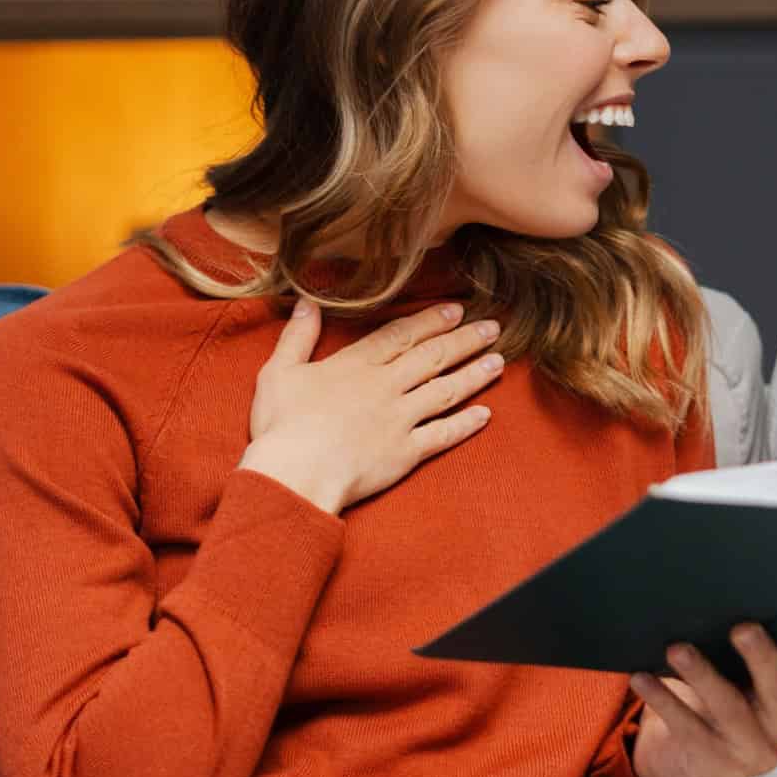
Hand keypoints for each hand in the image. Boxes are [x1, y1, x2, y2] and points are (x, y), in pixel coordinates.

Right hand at [236, 298, 504, 514]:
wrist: (296, 474)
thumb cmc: (282, 425)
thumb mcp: (279, 372)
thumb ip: (297, 337)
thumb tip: (307, 302)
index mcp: (356, 365)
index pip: (401, 335)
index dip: (430, 321)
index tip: (456, 310)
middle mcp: (385, 386)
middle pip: (432, 357)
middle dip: (465, 340)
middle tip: (492, 327)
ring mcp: (399, 419)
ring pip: (445, 391)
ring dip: (474, 375)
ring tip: (498, 362)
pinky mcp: (406, 453)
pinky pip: (443, 435)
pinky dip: (465, 424)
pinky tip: (485, 415)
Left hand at [628, 602, 776, 776]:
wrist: (702, 758)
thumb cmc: (730, 691)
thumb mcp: (747, 667)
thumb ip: (760, 633)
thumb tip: (751, 567)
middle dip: (763, 657)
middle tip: (742, 626)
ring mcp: (753, 747)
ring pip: (729, 709)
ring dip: (702, 675)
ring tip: (676, 648)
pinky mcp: (717, 763)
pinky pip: (687, 727)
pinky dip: (664, 700)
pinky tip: (642, 676)